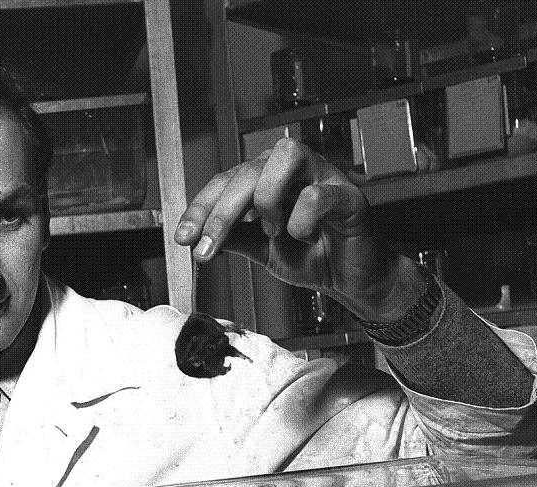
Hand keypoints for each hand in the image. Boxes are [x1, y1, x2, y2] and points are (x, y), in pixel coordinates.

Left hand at [174, 138, 424, 321]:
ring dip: (267, 198)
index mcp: (268, 178)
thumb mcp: (260, 250)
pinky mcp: (349, 195)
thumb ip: (232, 237)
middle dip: (220, 211)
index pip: (226, 180)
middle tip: (206, 247)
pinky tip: (303, 236)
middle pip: (248, 169)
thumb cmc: (312, 256)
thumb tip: (194, 235)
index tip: (184, 238)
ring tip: (272, 232)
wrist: (352, 280)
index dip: (201, 207)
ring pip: (285, 156)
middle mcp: (293, 169)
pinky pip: (319, 193)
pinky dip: (302, 219)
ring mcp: (323, 175)